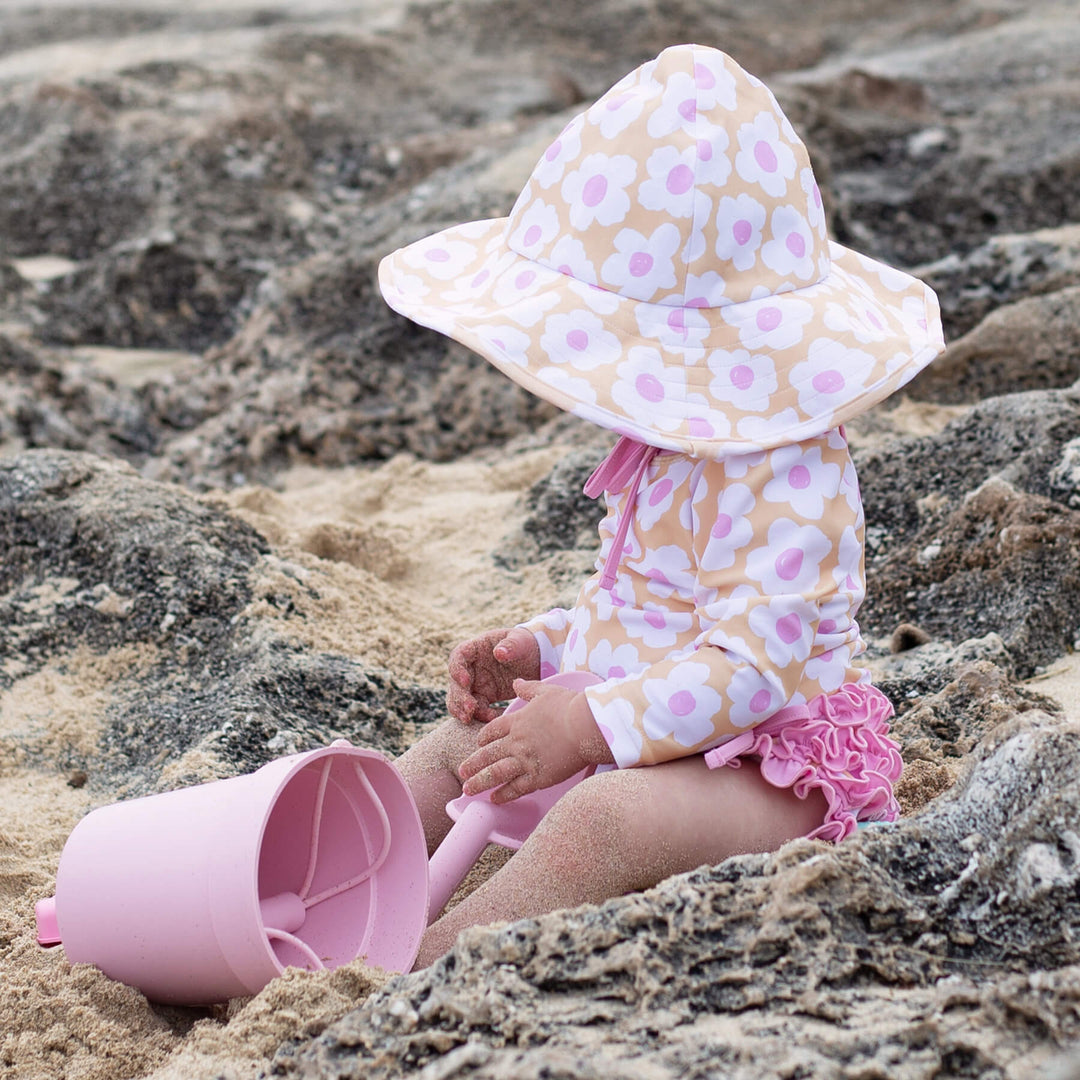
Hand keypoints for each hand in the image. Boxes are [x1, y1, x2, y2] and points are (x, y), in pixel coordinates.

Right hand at [446, 627, 539, 722]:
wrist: (535, 660)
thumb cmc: (524, 645)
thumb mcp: (520, 641)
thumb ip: (511, 645)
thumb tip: (498, 652)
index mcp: (475, 649)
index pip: (458, 657)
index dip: (457, 669)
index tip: (465, 681)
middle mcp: (470, 667)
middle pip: (456, 682)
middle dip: (459, 696)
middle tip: (470, 708)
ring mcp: (475, 684)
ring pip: (460, 699)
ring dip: (462, 710)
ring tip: (470, 719)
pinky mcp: (483, 697)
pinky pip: (476, 709)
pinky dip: (481, 716)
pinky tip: (493, 720)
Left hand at [458, 678, 614, 802]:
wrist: (585, 726)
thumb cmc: (570, 707)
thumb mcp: (546, 691)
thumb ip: (528, 688)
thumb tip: (516, 681)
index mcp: (517, 722)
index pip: (492, 731)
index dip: (483, 739)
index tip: (478, 745)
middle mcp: (516, 742)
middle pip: (488, 754)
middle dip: (473, 764)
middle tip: (462, 772)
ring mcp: (525, 761)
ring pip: (495, 773)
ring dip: (480, 782)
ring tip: (467, 790)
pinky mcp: (538, 777)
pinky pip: (515, 788)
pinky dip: (503, 794)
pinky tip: (495, 799)